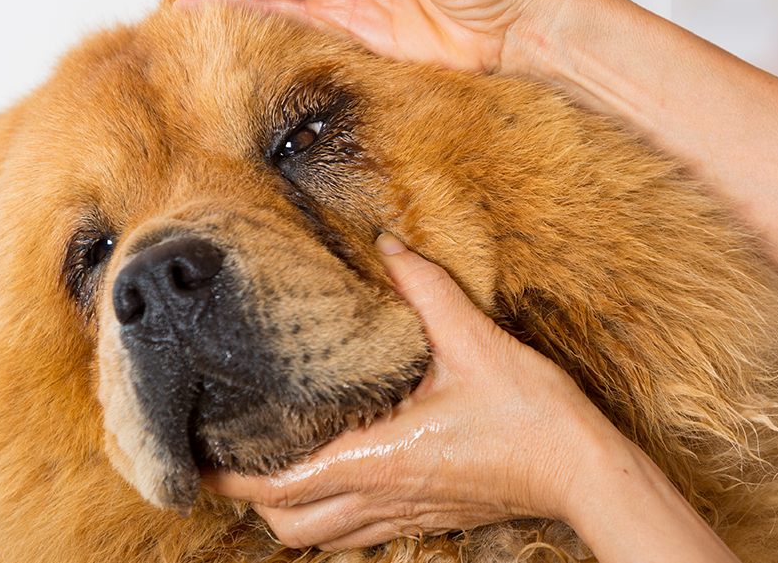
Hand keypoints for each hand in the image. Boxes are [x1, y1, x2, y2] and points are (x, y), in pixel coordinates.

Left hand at [202, 233, 616, 550]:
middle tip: (233, 457)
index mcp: (377, 459)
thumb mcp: (475, 342)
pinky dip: (332, 513)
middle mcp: (382, 496)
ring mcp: (406, 514)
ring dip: (291, 511)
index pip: (278, 485)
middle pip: (289, 524)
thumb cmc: (530, 414)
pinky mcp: (429, 518)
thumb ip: (425, 290)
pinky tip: (340, 474)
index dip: (228, 479)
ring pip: (322, 536)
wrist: (583, 469)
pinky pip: (360, 531)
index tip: (194, 460)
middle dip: (251, 499)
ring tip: (276, 468)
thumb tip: (388, 243)